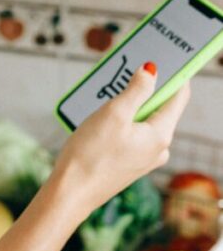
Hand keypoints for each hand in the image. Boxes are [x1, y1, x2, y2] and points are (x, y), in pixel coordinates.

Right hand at [55, 62, 190, 221]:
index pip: (179, 97)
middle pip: (159, 108)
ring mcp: (145, 158)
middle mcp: (159, 148)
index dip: (173, 75)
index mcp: (161, 135)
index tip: (163, 58)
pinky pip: (133, 134)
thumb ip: (136, 89)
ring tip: (105, 101)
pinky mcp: (131, 163)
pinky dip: (121, 122)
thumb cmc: (90, 154)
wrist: (71, 192)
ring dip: (128, 106)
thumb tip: (151, 71)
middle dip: (143, 90)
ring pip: (143, 121)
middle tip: (122, 78)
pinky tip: (101, 122)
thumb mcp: (113, 113)